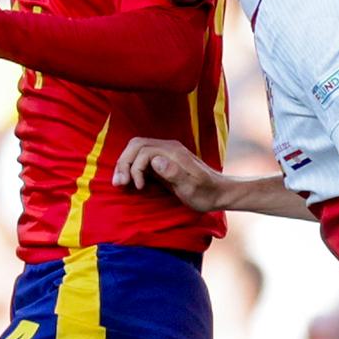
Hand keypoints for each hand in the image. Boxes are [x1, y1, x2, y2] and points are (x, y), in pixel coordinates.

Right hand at [111, 137, 228, 210]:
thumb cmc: (206, 193)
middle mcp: (168, 148)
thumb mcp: (192, 187)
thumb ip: (174, 173)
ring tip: (120, 182)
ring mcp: (165, 153)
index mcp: (173, 152)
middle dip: (124, 163)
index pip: (144, 150)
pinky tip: (129, 180)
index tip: (138, 187)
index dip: (135, 168)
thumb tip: (155, 160)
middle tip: (119, 183)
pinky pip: (141, 157)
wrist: (219, 192)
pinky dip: (131, 167)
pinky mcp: (163, 161)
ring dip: (125, 164)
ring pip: (137, 149)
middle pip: (136, 145)